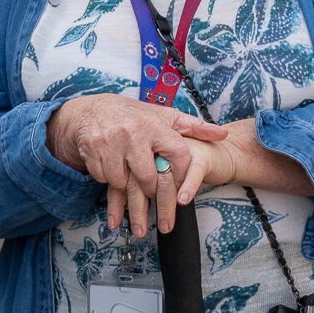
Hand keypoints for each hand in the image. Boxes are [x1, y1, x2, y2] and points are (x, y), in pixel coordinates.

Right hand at [44, 94, 229, 234]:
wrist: (90, 111)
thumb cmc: (133, 116)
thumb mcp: (163, 116)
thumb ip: (193, 127)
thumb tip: (223, 133)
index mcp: (154, 125)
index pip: (178, 154)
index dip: (182, 175)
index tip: (181, 188)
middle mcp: (133, 134)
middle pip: (148, 178)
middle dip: (153, 193)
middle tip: (156, 201)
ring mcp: (111, 144)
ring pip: (123, 183)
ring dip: (128, 191)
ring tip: (133, 195)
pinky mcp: (93, 153)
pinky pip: (104, 180)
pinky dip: (109, 182)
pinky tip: (113, 177)